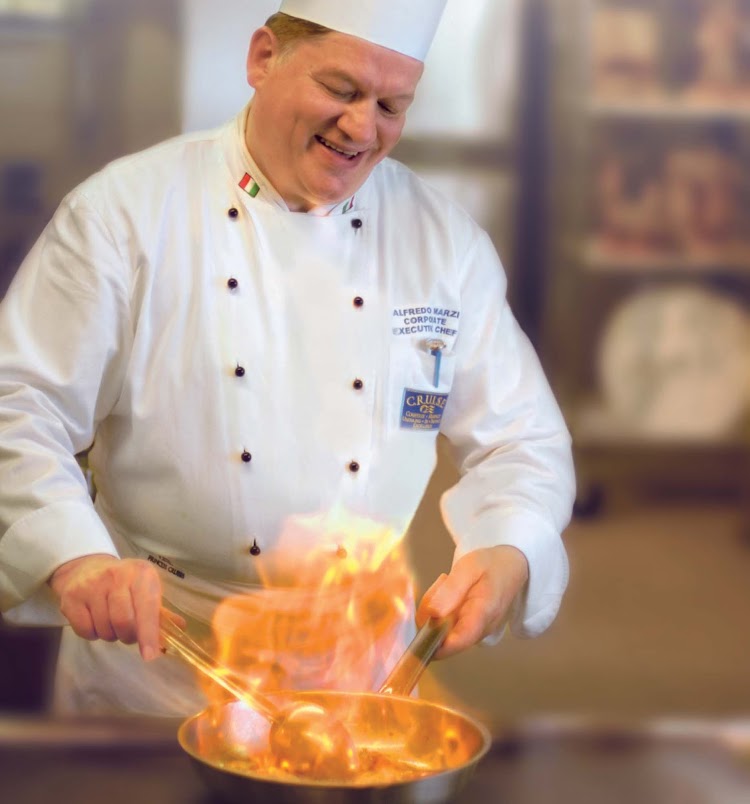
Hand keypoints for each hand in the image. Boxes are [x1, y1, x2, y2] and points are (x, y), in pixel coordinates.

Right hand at [48, 554, 177, 661]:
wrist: (86, 567)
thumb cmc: (124, 582)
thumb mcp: (145, 588)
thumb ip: (161, 612)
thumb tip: (180, 628)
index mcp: (141, 574)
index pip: (147, 607)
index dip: (149, 633)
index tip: (150, 655)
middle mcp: (116, 576)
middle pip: (124, 622)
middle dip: (128, 636)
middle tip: (129, 633)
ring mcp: (91, 585)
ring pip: (104, 628)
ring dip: (110, 634)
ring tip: (111, 621)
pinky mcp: (71, 598)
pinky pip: (85, 630)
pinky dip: (92, 633)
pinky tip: (95, 619)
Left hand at [416, 545, 528, 658]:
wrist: (509, 566)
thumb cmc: (491, 565)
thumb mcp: (470, 567)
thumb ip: (452, 589)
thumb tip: (433, 613)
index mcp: (483, 615)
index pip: (458, 641)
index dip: (434, 644)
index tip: (418, 629)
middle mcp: (478, 630)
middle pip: (442, 635)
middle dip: (430, 612)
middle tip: (442, 583)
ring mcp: (472, 631)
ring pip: (439, 630)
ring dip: (433, 608)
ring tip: (447, 582)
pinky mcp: (466, 628)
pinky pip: (443, 625)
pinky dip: (438, 608)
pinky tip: (449, 591)